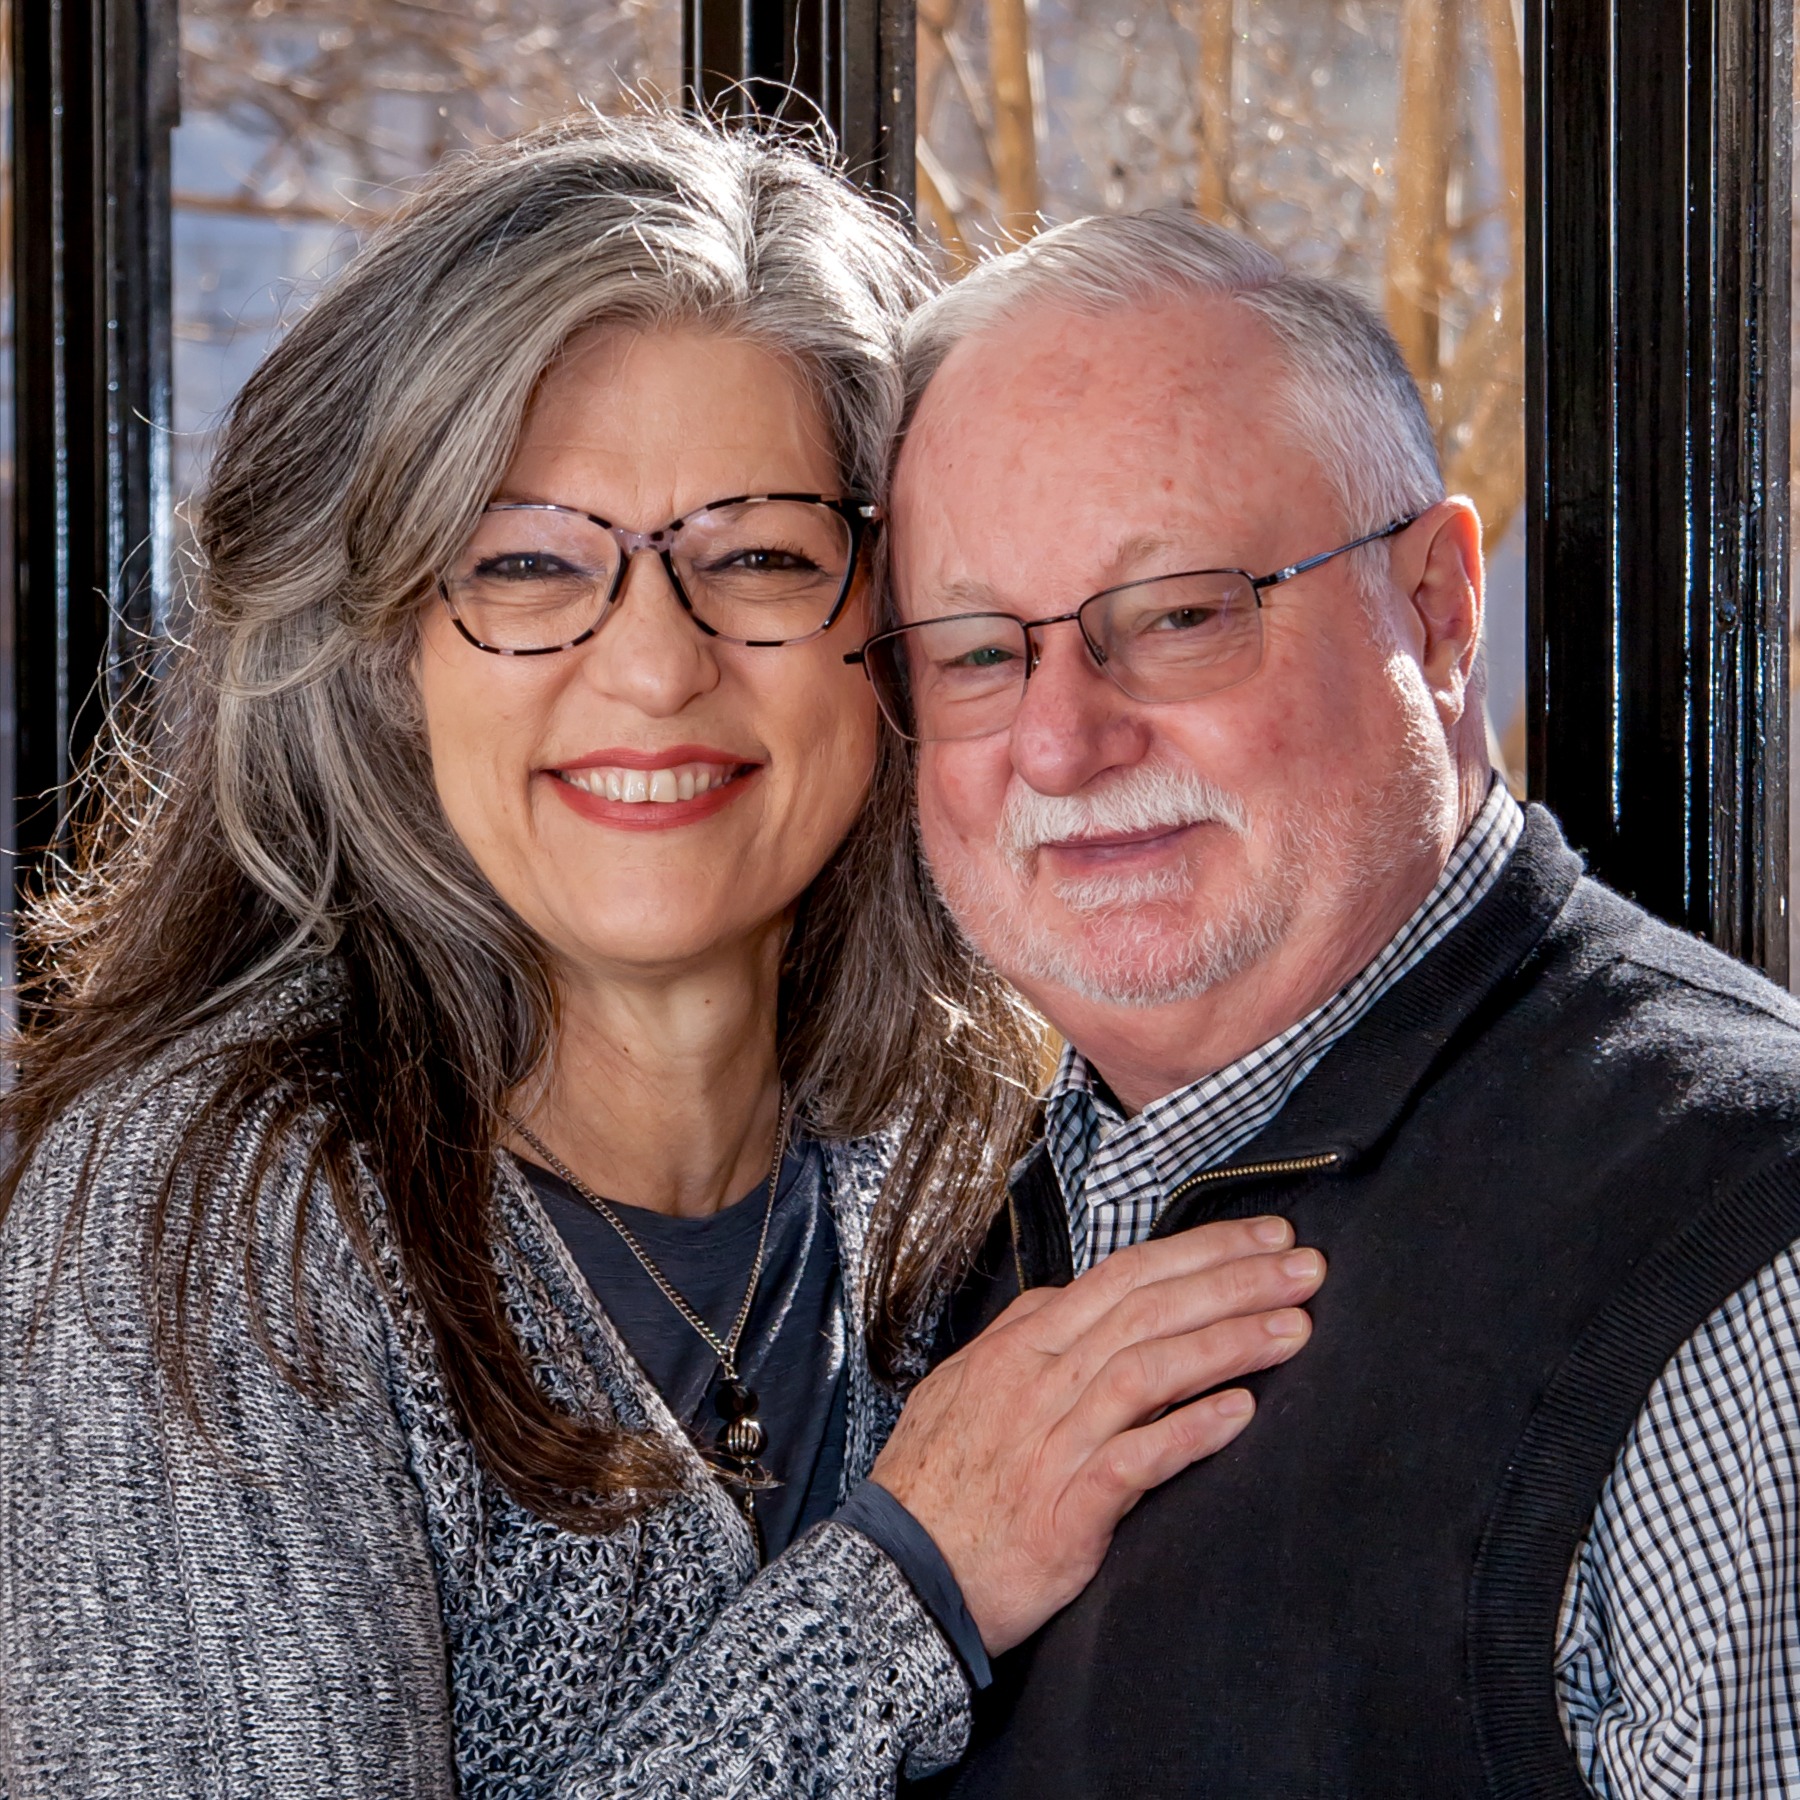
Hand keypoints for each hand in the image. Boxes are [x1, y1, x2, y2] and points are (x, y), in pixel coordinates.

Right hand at [869, 1216, 1323, 1653]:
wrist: (894, 1575)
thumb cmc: (933, 1485)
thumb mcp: (964, 1387)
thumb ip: (1022, 1339)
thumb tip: (1069, 1298)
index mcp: (1021, 1345)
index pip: (1122, 1274)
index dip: (1198, 1250)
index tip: (1260, 1238)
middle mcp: (1038, 1379)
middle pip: (1147, 1308)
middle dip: (1233, 1278)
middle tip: (1304, 1265)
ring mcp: (1051, 1440)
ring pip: (1148, 1368)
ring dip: (1228, 1341)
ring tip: (1295, 1327)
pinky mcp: (1063, 1508)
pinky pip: (1134, 1460)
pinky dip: (1189, 1431)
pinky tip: (1241, 1413)